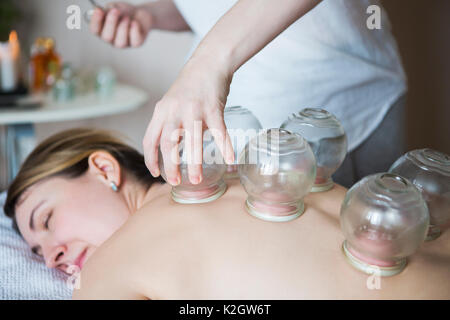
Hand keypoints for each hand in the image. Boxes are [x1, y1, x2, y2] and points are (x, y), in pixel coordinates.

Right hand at [89, 2, 152, 47]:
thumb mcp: (114, 8)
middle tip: (115, 11)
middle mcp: (111, 39)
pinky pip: (135, 42)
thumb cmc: (124, 12)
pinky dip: (134, 31)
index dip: (96, 21)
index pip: (95, 30)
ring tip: (126, 17)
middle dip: (111, 23)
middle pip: (107, 37)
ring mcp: (123, 43)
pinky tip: (134, 22)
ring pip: (120, 43)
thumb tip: (104, 12)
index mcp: (102, 30)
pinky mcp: (136, 43)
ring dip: (123, 28)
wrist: (139, 14)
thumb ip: (108, 11)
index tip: (99, 10)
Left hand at [143, 55, 234, 185]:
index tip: (156, 173)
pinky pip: (219, 131)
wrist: (208, 63)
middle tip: (175, 182)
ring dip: (194, 163)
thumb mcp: (171, 103)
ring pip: (192, 141)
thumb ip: (168, 124)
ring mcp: (194, 109)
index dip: (150, 159)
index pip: (150, 140)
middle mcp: (174, 111)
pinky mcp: (213, 108)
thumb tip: (172, 150)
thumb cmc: (190, 86)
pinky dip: (225, 146)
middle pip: (167, 143)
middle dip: (170, 166)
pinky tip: (230, 160)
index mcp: (162, 111)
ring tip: (196, 179)